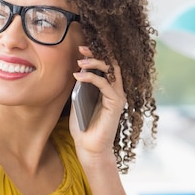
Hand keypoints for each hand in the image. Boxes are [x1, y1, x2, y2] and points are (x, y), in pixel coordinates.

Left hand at [69, 46, 125, 164]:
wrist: (88, 148)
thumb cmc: (82, 126)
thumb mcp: (77, 100)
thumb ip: (80, 86)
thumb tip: (77, 68)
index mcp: (107, 88)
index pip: (106, 64)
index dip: (96, 54)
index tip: (81, 47)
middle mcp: (116, 90)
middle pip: (112, 63)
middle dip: (97, 53)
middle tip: (82, 48)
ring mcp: (118, 96)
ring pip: (112, 70)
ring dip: (95, 62)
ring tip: (80, 61)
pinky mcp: (116, 104)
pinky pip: (105, 84)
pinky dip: (92, 77)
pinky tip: (79, 76)